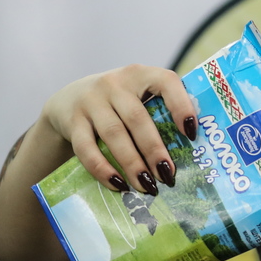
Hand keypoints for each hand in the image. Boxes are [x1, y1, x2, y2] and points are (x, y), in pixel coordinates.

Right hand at [40, 64, 196, 193]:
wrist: (68, 100)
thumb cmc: (118, 102)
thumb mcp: (138, 95)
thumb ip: (160, 111)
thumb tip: (192, 151)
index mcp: (140, 74)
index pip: (166, 82)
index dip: (181, 106)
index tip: (191, 134)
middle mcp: (115, 83)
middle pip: (138, 119)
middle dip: (155, 150)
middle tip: (168, 176)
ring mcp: (91, 101)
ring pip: (114, 135)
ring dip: (132, 164)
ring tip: (148, 186)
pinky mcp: (72, 121)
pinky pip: (87, 149)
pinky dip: (103, 170)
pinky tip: (118, 185)